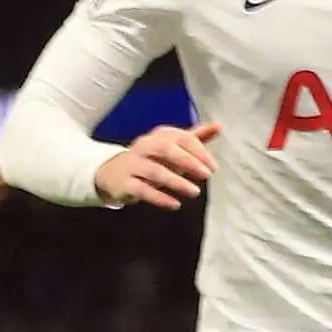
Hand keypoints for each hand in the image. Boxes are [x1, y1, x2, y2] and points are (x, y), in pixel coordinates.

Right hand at [94, 122, 220, 209]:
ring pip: (155, 172)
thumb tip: (218, 126)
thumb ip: (196, 138)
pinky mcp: (125, 183)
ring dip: (177, 182)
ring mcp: (133, 164)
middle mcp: (145, 146)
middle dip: (188, 161)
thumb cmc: (152, 158)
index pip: (182, 138)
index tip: (213, 167)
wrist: (113, 172)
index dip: (199, 151)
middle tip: (207, 175)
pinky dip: (160, 198)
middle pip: (167, 149)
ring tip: (195, 192)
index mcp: (160, 135)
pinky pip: (142, 190)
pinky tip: (175, 204)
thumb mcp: (173, 147)